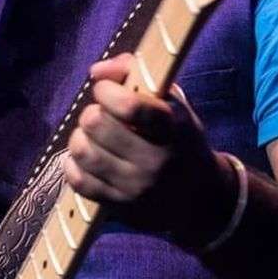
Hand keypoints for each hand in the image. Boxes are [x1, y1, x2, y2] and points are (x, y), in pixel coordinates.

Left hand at [64, 53, 234, 246]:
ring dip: (80, 138)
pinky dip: (74, 165)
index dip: (107, 91)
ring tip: (92, 137)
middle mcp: (154, 160)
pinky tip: (86, 159)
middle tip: (100, 116)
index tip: (106, 90)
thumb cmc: (181, 139)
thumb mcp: (173, 103)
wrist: (202, 197)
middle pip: (96, 125)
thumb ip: (137, 74)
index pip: (128, 106)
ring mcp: (136, 186)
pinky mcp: (120, 207)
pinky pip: (79, 181)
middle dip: (92, 113)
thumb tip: (96, 71)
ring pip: (83, 152)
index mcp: (172, 128)